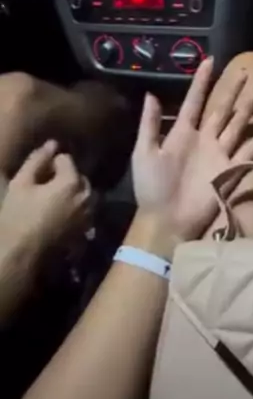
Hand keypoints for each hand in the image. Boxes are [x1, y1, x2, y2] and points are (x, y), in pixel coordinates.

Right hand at [0, 140, 91, 256]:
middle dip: (64, 177)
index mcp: (72, 182)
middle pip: (78, 176)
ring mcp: (89, 215)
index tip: (37, 176)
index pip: (66, 159)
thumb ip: (38, 160)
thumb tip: (52, 143)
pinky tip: (57, 215)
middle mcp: (87, 196)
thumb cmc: (17, 217)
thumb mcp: (21, 183)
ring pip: (83, 193)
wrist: (20, 255)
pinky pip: (84, 209)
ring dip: (71, 192)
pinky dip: (75, 207)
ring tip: (50, 201)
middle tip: (43, 188)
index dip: (50, 164)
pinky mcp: (86, 229)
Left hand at [132, 57, 252, 246]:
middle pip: (221, 109)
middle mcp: (204, 139)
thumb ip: (150, 124)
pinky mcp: (231, 169)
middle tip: (246, 72)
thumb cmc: (151, 187)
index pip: (194, 101)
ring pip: (236, 125)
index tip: (210, 61)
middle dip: (232, 91)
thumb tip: (150, 93)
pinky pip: (249, 150)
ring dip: (247, 109)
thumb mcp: (144, 152)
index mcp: (182, 133)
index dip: (202, 82)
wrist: (165, 219)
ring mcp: (219, 154)